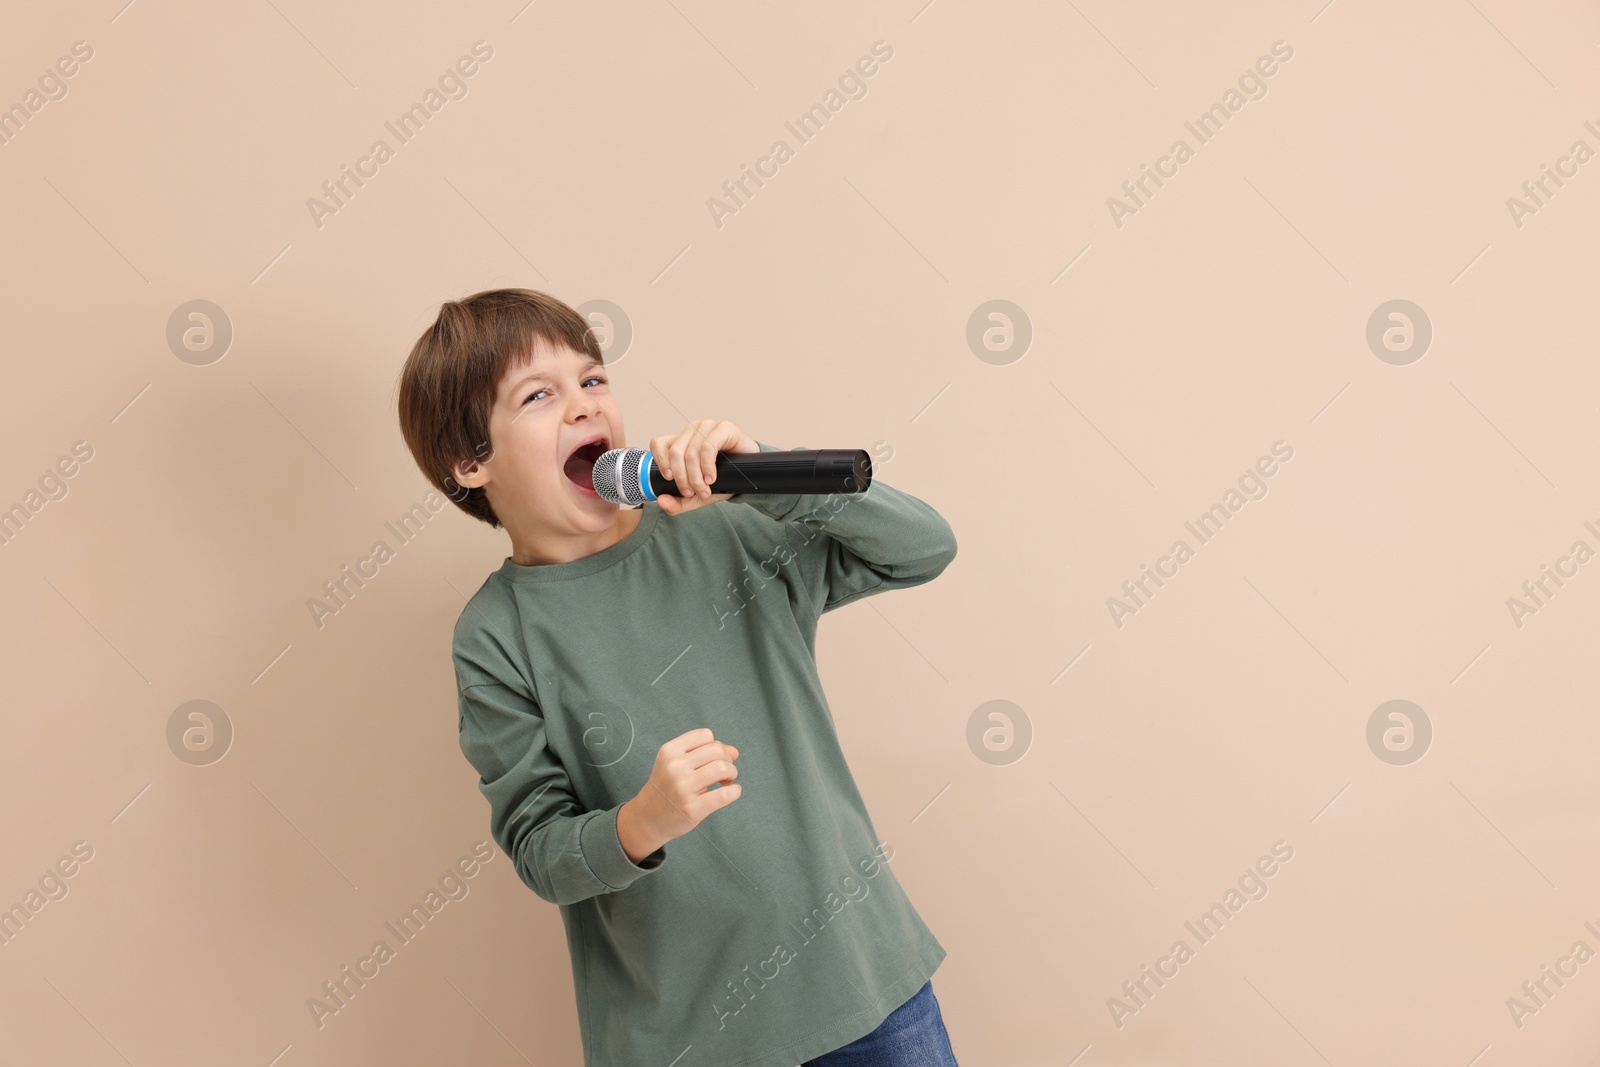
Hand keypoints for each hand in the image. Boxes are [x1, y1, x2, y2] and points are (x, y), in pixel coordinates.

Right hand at [618, 728, 740, 860]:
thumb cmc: (667, 787)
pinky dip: (735, 791)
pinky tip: (731, 792)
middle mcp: (674, 767)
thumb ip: (705, 752)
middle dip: (727, 759)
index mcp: (669, 751)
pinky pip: (725, 794)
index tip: (715, 759)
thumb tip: (734, 751)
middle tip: (723, 773)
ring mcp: (683, 788)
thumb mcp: (676, 763)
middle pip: (717, 750)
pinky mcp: (693, 808)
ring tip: (726, 782)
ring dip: (732, 773)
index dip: (717, 745)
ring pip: (722, 768)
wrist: (648, 818)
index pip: (705, 735)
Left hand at [650, 419, 758, 515]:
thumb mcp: (697, 496)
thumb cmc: (723, 479)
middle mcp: (692, 430)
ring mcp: (708, 427)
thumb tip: (661, 501)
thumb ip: (678, 502)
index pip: (658, 443)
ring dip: (696, 477)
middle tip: (691, 493)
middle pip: (676, 452)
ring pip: (691, 452)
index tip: (668, 479)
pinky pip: (708, 447)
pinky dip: (707, 466)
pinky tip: (712, 478)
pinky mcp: (724, 428)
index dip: (660, 461)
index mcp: (681, 441)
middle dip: (682, 478)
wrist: (751, 475)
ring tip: (704, 490)